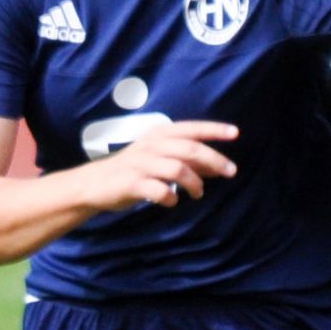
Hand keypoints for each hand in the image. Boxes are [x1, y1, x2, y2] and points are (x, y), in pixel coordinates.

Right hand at [90, 119, 236, 210]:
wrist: (95, 184)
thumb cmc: (135, 170)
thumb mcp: (161, 160)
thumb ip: (189, 162)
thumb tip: (219, 167)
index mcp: (159, 135)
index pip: (190, 129)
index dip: (213, 129)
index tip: (235, 133)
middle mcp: (151, 146)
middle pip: (189, 149)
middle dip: (214, 160)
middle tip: (231, 172)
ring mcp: (140, 164)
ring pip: (177, 169)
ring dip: (194, 182)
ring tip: (198, 194)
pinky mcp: (131, 183)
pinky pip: (158, 190)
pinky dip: (170, 197)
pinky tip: (173, 200)